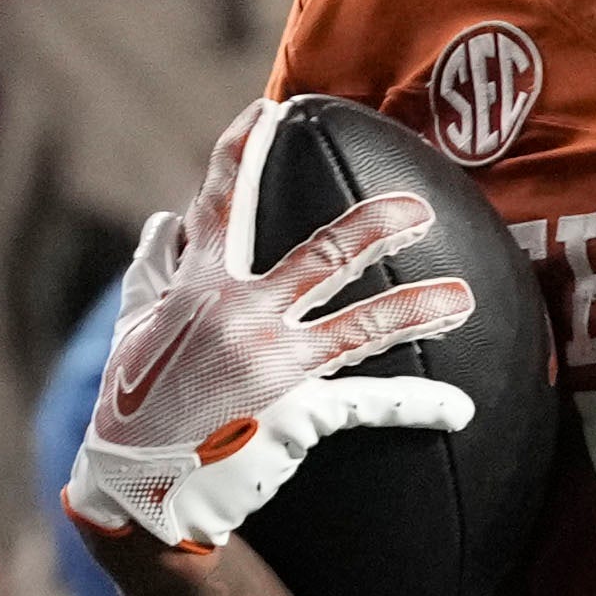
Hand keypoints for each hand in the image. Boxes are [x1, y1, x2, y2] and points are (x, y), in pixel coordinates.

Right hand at [61, 101, 477, 556]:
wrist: (137, 485)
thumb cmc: (130, 404)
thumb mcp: (134, 329)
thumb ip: (153, 270)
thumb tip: (164, 222)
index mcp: (199, 285)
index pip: (220, 204)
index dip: (241, 152)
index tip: (269, 111)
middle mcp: (241, 315)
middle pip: (320, 256)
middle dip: (374, 226)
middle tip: (420, 205)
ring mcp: (272, 365)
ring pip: (359, 326)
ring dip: (417, 308)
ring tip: (465, 297)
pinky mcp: (293, 414)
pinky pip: (364, 405)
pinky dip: (415, 406)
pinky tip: (459, 408)